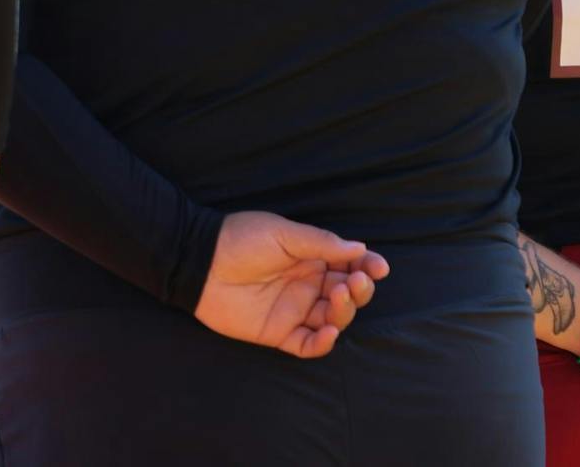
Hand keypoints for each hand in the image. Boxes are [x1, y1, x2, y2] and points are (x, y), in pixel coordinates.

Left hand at [194, 211, 387, 357]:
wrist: (200, 262)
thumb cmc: (241, 239)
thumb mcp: (284, 233)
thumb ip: (321, 243)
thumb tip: (359, 248)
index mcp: (312, 257)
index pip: (349, 264)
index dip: (367, 266)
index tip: (379, 268)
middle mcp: (308, 284)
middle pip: (347, 294)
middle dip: (359, 289)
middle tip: (354, 282)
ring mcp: (294, 310)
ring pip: (333, 318)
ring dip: (344, 312)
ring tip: (339, 297)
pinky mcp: (277, 332)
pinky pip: (307, 345)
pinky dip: (322, 343)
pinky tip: (329, 332)